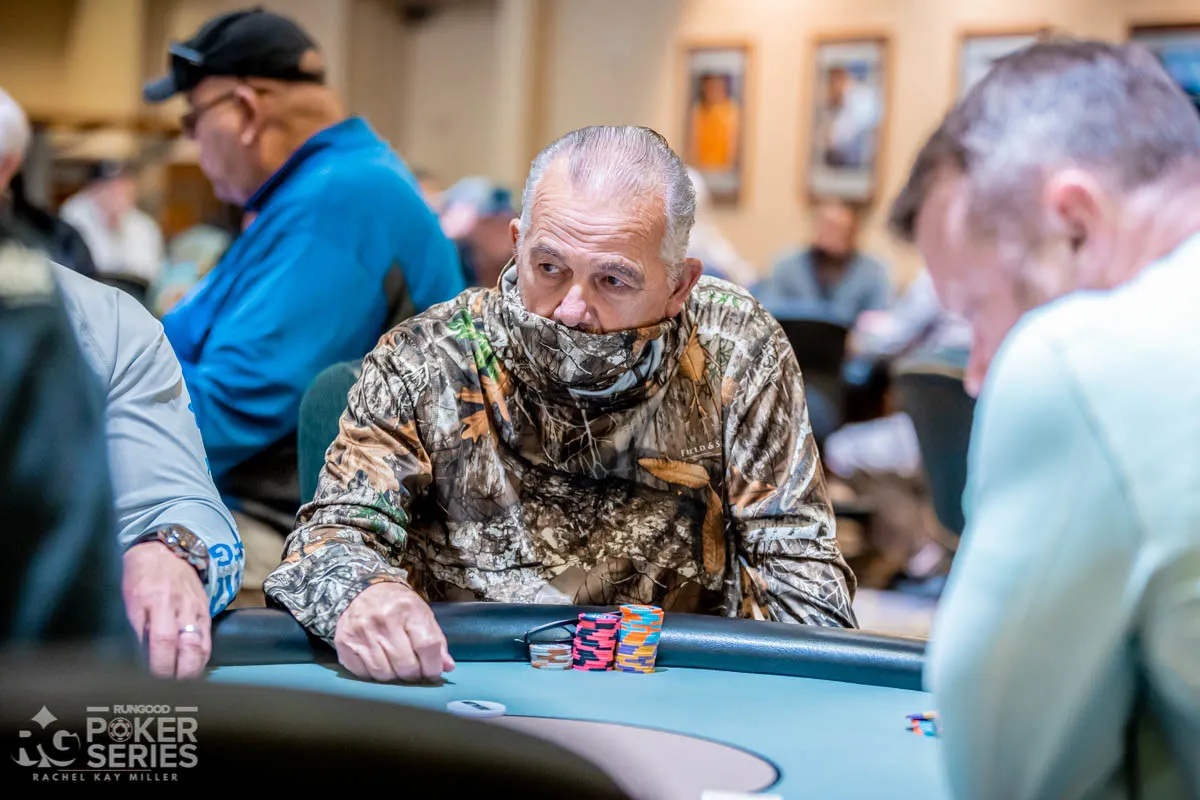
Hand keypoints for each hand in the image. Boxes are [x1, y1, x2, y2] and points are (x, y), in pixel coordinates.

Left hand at [122, 542, 210, 678]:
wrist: (164, 550)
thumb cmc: (139, 574)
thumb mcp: (127, 598)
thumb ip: (134, 626)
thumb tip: (135, 658)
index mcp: (154, 600)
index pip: (162, 640)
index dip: (159, 665)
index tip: (152, 682)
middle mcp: (179, 605)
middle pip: (188, 646)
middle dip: (180, 673)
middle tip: (170, 690)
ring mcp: (195, 608)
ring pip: (201, 646)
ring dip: (193, 670)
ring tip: (182, 687)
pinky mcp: (205, 610)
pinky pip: (207, 639)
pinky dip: (201, 659)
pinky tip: (192, 670)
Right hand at [334, 582, 454, 682]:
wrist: (360, 590)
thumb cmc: (397, 605)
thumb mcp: (421, 613)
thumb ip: (436, 640)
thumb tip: (447, 667)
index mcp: (407, 609)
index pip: (427, 646)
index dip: (433, 666)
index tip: (433, 673)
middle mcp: (383, 620)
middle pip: (406, 665)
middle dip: (414, 675)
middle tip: (415, 673)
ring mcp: (361, 633)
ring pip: (383, 674)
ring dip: (394, 678)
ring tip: (397, 669)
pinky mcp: (344, 644)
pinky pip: (363, 674)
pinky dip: (373, 676)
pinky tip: (379, 665)